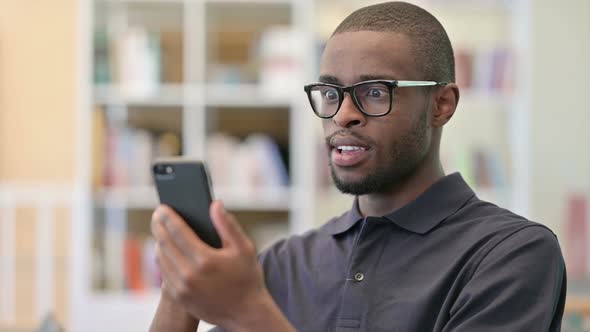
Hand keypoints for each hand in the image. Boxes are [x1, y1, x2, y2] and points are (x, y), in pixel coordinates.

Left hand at [151, 201, 269, 328]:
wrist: (246, 313)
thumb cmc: (247, 278)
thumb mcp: (244, 248)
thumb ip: (228, 225)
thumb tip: (215, 204)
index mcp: (205, 260)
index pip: (178, 232)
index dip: (169, 217)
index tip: (163, 207)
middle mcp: (189, 275)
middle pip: (165, 244)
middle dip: (159, 226)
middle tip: (157, 215)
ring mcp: (182, 289)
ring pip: (161, 259)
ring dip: (159, 242)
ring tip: (161, 230)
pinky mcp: (179, 298)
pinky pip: (164, 274)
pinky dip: (163, 260)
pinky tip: (167, 251)